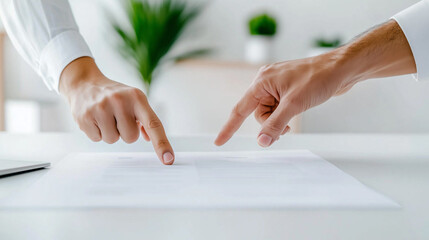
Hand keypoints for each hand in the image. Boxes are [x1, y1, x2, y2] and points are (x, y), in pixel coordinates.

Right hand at [59, 57, 173, 164]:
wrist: (85, 83)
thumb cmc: (116, 95)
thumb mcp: (134, 100)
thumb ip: (146, 119)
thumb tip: (150, 137)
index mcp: (137, 97)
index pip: (153, 124)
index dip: (162, 143)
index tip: (169, 159)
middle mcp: (120, 100)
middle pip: (131, 137)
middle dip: (125, 132)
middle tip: (117, 117)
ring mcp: (101, 107)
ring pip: (113, 140)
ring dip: (110, 132)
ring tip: (105, 117)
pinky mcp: (85, 116)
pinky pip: (97, 139)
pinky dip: (97, 132)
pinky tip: (94, 118)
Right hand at [215, 51, 351, 146]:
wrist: (341, 69)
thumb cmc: (318, 78)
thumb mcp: (294, 105)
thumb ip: (275, 125)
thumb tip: (262, 141)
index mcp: (261, 82)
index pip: (240, 109)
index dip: (229, 127)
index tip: (219, 141)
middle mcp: (266, 83)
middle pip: (258, 114)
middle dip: (271, 124)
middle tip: (287, 126)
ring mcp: (277, 86)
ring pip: (270, 114)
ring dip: (280, 121)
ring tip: (295, 115)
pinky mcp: (287, 90)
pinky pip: (279, 109)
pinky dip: (285, 115)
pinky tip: (297, 110)